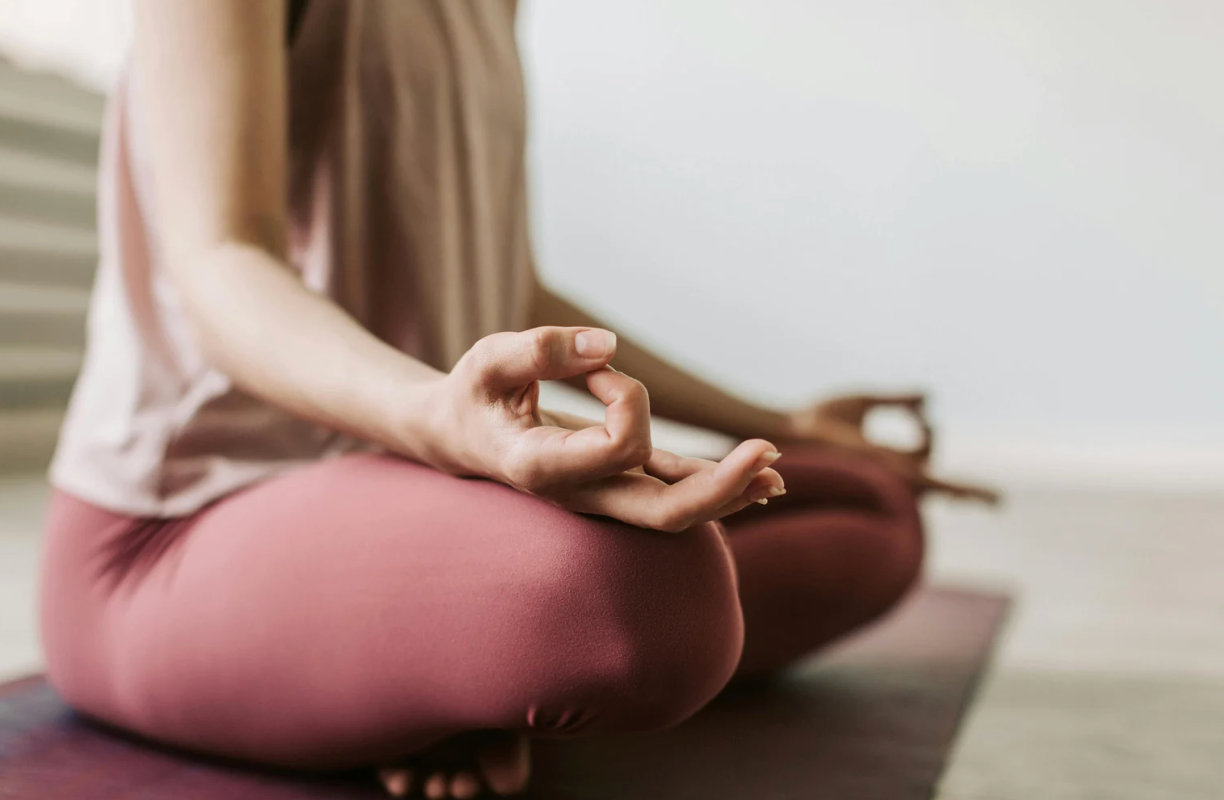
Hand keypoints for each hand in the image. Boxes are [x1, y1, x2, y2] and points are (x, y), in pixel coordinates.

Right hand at [416, 326, 785, 531]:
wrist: (457, 437)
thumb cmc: (471, 396)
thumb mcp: (488, 360)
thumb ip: (540, 349)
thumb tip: (606, 344)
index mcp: (544, 468)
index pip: (618, 447)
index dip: (625, 395)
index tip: (598, 364)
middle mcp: (580, 493)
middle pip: (662, 514)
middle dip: (719, 489)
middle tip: (768, 454)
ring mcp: (602, 495)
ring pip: (674, 512)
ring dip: (729, 493)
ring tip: (778, 475)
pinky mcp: (617, 482)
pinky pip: (672, 492)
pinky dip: (714, 485)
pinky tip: (760, 481)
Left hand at [785, 392, 1000, 504]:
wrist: (793, 430)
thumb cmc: (816, 419)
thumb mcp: (866, 403)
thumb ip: (897, 400)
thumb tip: (928, 396)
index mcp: (882, 457)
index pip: (920, 454)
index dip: (929, 431)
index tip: (920, 410)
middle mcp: (889, 472)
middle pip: (931, 470)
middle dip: (945, 461)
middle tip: (949, 453)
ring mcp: (893, 476)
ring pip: (942, 488)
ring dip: (968, 492)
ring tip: (993, 503)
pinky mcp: (895, 474)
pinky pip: (936, 485)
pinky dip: (963, 492)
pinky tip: (988, 501)